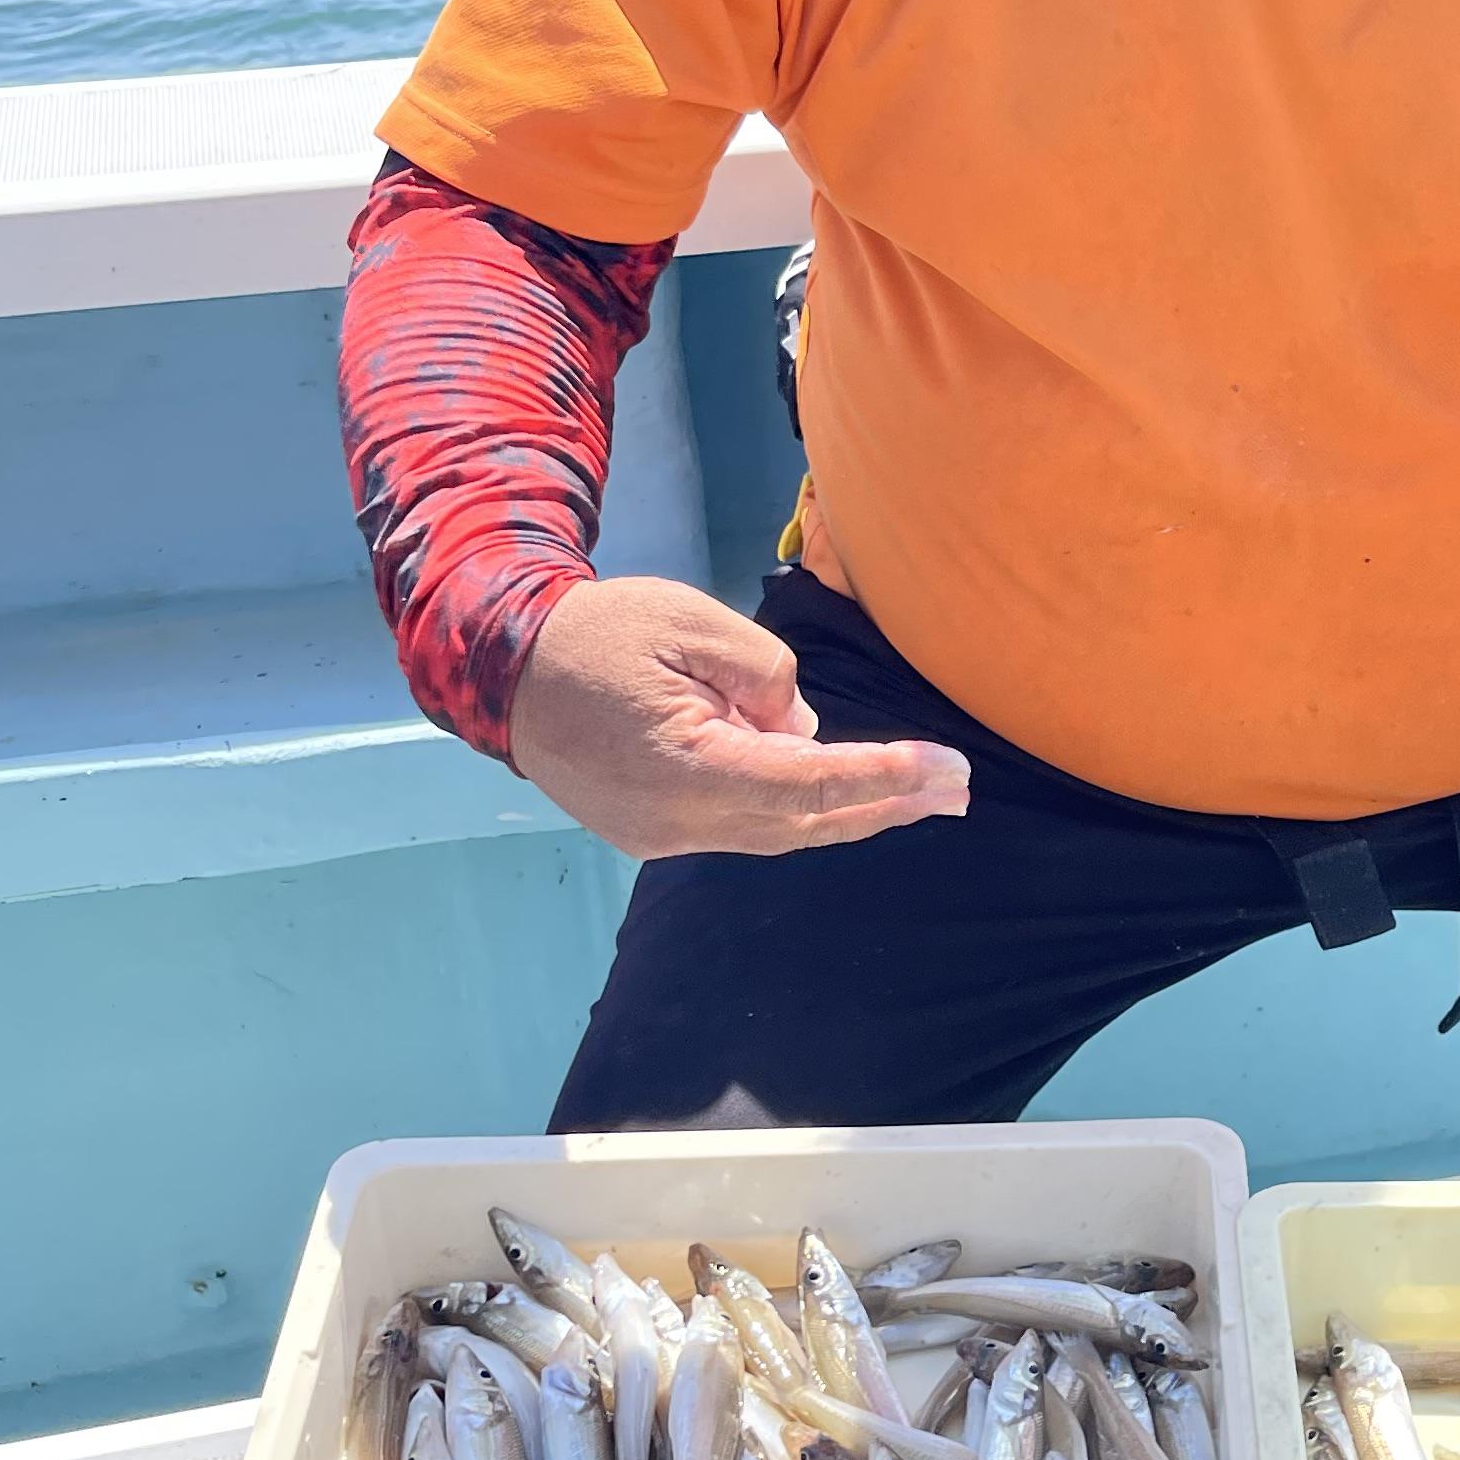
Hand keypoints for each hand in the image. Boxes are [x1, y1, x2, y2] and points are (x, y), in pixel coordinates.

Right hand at [509, 578, 969, 861]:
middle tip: (959, 791)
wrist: (500, 669)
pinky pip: (742, 825)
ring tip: (918, 793)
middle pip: (805, 823)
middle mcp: (679, 822)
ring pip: (776, 831)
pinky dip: (793, 809)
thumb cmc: (597, 633)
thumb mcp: (693, 623)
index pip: (811, 783)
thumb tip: (803, 728)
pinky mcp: (650, 832)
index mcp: (689, 769)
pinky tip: (838, 791)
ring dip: (847, 811)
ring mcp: (661, 837)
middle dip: (887, 805)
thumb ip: (766, 673)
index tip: (947, 770)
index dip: (886, 778)